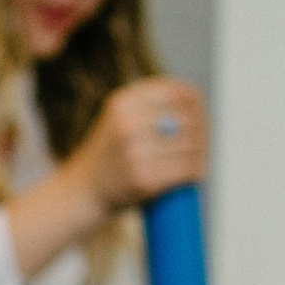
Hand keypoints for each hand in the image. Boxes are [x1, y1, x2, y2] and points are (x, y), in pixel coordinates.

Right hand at [77, 76, 205, 215]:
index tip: (199, 116)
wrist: (82, 192)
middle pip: (189, 119)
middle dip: (202, 132)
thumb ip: (150, 106)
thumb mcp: (119, 118)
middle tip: (202, 143)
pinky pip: (186, 170)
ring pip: (191, 146)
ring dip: (202, 154)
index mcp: (125, 102)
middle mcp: (129, 123)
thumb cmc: (109, 155)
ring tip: (200, 160)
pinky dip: (197, 172)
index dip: (196, 104)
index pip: (180, 92)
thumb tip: (195, 105)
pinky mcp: (145, 179)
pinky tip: (197, 174)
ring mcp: (136, 152)